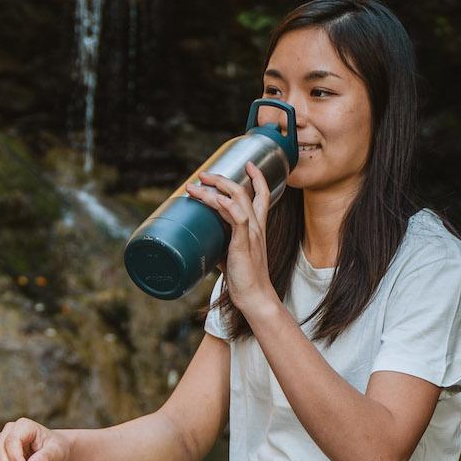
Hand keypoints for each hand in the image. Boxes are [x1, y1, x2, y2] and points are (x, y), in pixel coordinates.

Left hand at [186, 161, 276, 314]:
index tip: (249, 164)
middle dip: (223, 178)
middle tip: (204, 174)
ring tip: (197, 184)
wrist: (255, 296)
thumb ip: (221, 245)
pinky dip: (224, 204)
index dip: (258, 178)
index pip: (263, 196)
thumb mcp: (231, 256)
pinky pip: (236, 216)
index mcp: (257, 228)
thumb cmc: (244, 279)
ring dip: (215, 187)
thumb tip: (202, 243)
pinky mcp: (243, 242)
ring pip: (237, 199)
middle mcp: (256, 226)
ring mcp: (251, 233)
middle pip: (244, 191)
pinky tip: (212, 198)